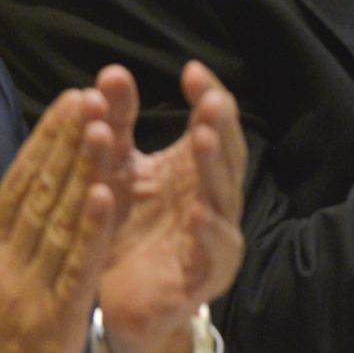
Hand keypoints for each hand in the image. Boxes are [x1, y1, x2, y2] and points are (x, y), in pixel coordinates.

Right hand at [0, 87, 116, 352]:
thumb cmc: (0, 331)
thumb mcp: (0, 276)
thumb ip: (8, 226)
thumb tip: (23, 181)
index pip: (19, 186)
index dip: (46, 142)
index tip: (73, 98)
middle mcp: (3, 267)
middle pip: (41, 195)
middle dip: (67, 143)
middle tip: (93, 95)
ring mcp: (26, 293)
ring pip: (59, 221)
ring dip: (80, 172)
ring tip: (102, 127)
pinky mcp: (54, 320)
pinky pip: (76, 267)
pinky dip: (90, 229)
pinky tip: (105, 193)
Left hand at [96, 64, 245, 352]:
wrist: (118, 298)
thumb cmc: (127, 227)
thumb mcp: (115, 170)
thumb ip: (116, 124)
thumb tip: (110, 73)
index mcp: (198, 166)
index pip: (215, 122)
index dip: (209, 96)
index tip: (191, 71)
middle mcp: (214, 194)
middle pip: (227, 153)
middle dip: (221, 126)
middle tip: (210, 100)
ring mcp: (216, 232)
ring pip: (224, 195)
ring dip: (215, 166)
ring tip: (202, 138)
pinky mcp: (208, 272)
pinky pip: (217, 249)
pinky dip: (211, 231)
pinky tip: (199, 213)